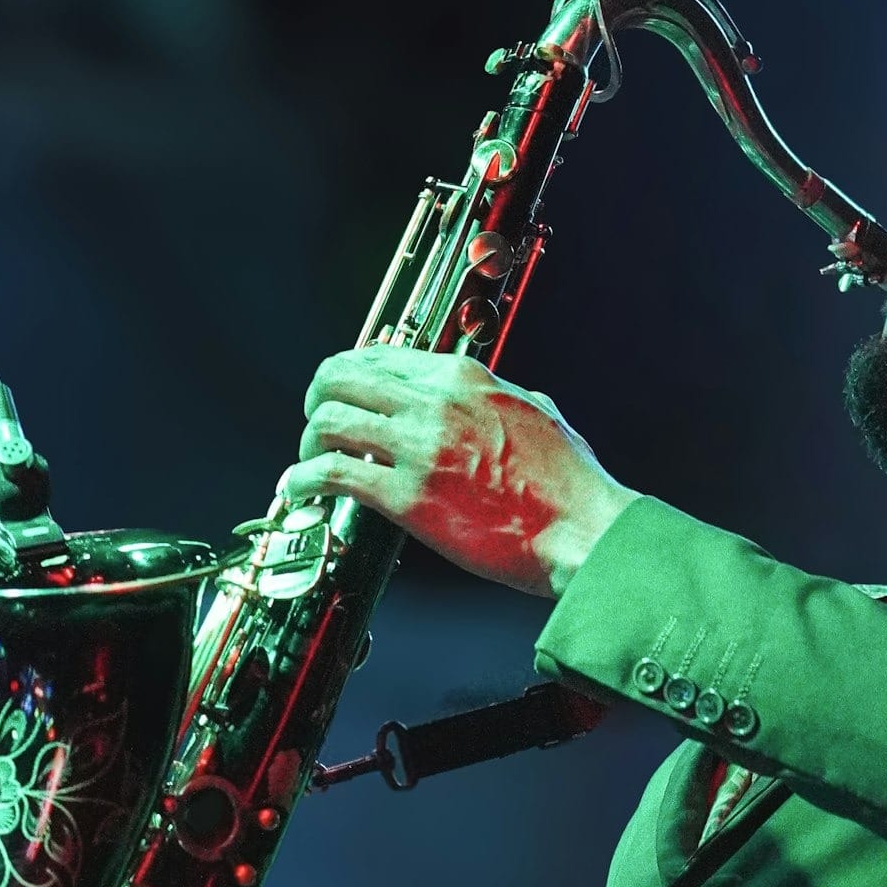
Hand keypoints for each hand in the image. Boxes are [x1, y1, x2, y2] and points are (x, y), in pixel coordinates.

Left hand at [279, 347, 638, 596]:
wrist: (584, 531)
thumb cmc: (571, 485)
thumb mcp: (542, 417)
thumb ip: (512, 400)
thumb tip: (511, 399)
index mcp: (465, 378)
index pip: (382, 356)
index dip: (350, 373)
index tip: (342, 392)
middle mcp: (436, 403)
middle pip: (341, 377)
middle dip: (319, 399)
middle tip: (316, 421)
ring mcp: (420, 448)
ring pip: (328, 421)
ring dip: (309, 442)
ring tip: (309, 461)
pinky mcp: (409, 497)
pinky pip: (333, 475)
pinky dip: (305, 481)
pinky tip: (302, 490)